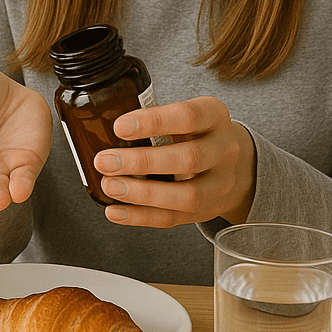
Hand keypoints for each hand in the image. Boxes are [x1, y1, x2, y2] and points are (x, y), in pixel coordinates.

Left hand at [94, 96, 256, 226]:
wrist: (235, 162)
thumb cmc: (195, 131)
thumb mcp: (184, 112)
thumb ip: (153, 116)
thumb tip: (96, 119)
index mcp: (214, 116)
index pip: (188, 117)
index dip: (153, 122)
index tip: (118, 126)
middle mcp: (225, 150)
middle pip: (189, 159)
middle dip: (142, 162)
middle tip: (104, 160)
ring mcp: (221, 184)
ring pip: (187, 196)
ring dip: (143, 194)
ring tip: (109, 186)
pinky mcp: (209, 210)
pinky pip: (175, 219)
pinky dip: (141, 217)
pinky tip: (115, 211)